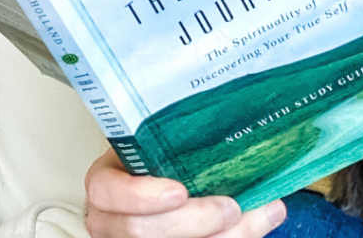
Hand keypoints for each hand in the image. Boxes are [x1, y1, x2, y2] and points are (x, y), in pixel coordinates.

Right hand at [84, 149, 286, 237]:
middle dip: (193, 222)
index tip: (180, 191)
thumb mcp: (157, 145)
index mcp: (105, 182)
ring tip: (257, 217)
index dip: (141, 196)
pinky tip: (253, 226)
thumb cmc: (158, 157)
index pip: (105, 191)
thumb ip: (183, 142)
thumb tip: (244, 135)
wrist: (161, 182)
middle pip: (139, 231)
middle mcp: (109, 219)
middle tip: (232, 208)